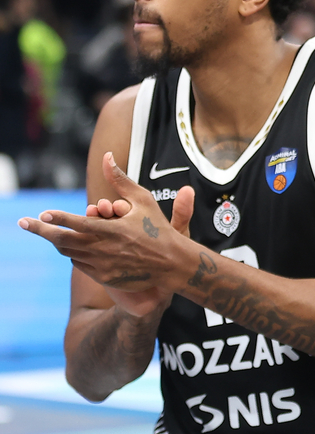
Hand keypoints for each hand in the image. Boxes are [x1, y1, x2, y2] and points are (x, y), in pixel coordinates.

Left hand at [20, 152, 192, 307]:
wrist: (172, 263)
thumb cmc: (158, 228)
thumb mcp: (143, 200)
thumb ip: (120, 180)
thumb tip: (107, 156)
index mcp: (113, 230)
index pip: (76, 223)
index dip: (57, 218)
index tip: (43, 213)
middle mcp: (104, 249)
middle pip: (63, 241)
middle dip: (40, 231)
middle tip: (24, 223)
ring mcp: (103, 265)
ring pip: (69, 252)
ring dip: (57, 241)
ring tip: (48, 232)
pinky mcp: (105, 277)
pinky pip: (80, 264)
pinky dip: (74, 253)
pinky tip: (73, 246)